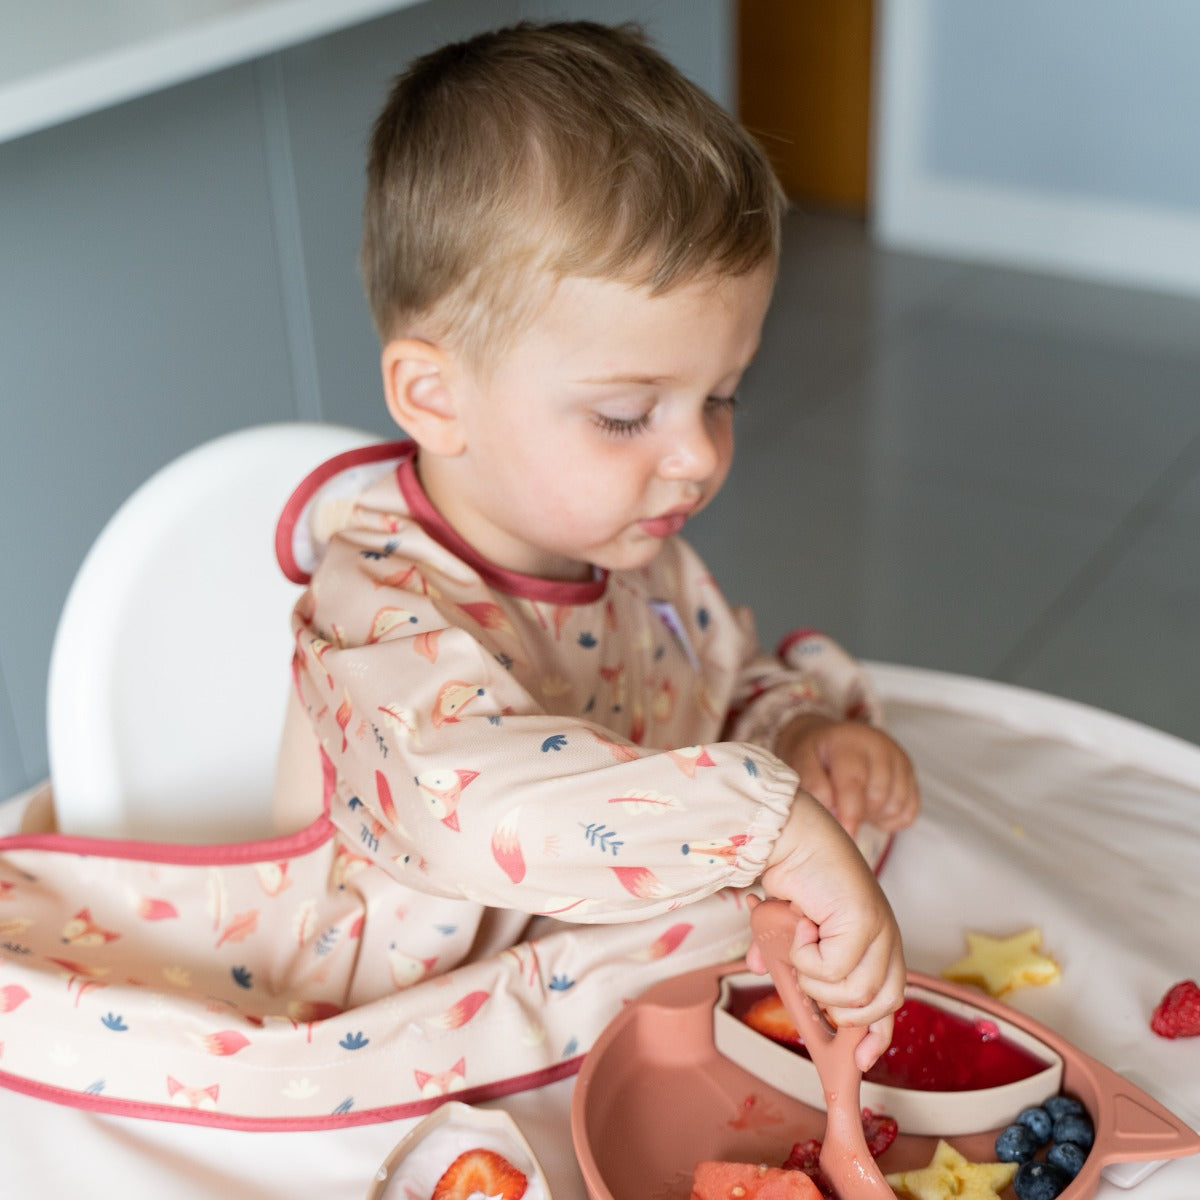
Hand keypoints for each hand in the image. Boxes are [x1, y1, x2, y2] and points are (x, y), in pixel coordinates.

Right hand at [747, 798, 905, 1070]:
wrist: (789, 834)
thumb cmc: (792, 871)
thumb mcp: (787, 925)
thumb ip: (780, 951)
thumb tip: (755, 967)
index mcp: (877, 939)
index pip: (890, 1002)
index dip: (877, 1036)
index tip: (858, 1060)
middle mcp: (886, 937)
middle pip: (877, 1004)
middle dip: (838, 1007)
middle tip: (807, 979)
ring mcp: (880, 930)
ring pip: (852, 994)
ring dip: (814, 977)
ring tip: (800, 939)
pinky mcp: (864, 923)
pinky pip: (833, 970)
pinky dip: (805, 955)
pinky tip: (801, 923)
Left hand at [776, 715, 918, 836]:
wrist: (829, 738)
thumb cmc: (813, 754)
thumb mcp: (799, 761)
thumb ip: (812, 784)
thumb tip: (830, 809)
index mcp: (849, 743)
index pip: (854, 785)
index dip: (849, 815)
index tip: (844, 837)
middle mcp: (881, 747)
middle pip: (877, 799)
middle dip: (858, 814)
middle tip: (838, 810)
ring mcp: (899, 759)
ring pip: (896, 806)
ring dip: (875, 816)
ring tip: (853, 805)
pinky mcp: (911, 773)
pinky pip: (909, 812)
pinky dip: (891, 819)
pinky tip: (871, 809)